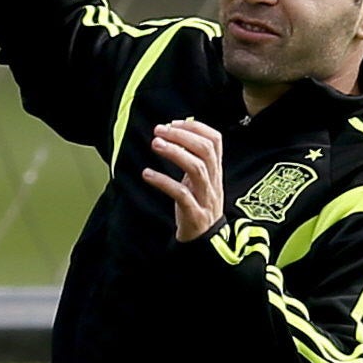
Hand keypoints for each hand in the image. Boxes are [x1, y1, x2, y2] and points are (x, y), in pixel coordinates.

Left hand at [144, 118, 224, 241]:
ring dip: (175, 153)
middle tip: (159, 130)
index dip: (196, 128)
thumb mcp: (197, 181)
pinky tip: (147, 174)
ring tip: (155, 144)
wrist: (204, 240)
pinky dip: (163, 181)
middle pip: (205, 151)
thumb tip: (176, 133)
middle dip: (182, 136)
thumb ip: (191, 159)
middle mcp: (213, 181)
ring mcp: (205, 197)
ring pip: (197, 169)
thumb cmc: (196, 206)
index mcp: (215, 171)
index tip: (173, 122)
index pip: (215, 141)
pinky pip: (181, 194)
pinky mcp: (194, 213)